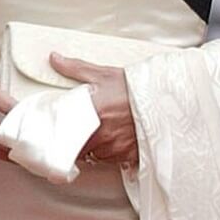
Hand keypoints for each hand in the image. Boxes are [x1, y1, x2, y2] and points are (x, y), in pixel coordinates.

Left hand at [49, 53, 138, 167]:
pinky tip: (113, 139)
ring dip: (93, 148)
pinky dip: (109, 152)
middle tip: (76, 135)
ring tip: (98, 134)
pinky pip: (112, 160)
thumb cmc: (136, 87)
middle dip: (75, 144)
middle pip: (77, 150)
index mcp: (91, 115)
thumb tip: (55, 59)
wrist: (165, 99)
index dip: (57, 139)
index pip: (63, 137)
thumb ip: (75, 68)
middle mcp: (102, 136)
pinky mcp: (129, 156)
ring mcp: (116, 148)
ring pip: (94, 156)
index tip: (53, 137)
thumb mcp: (104, 74)